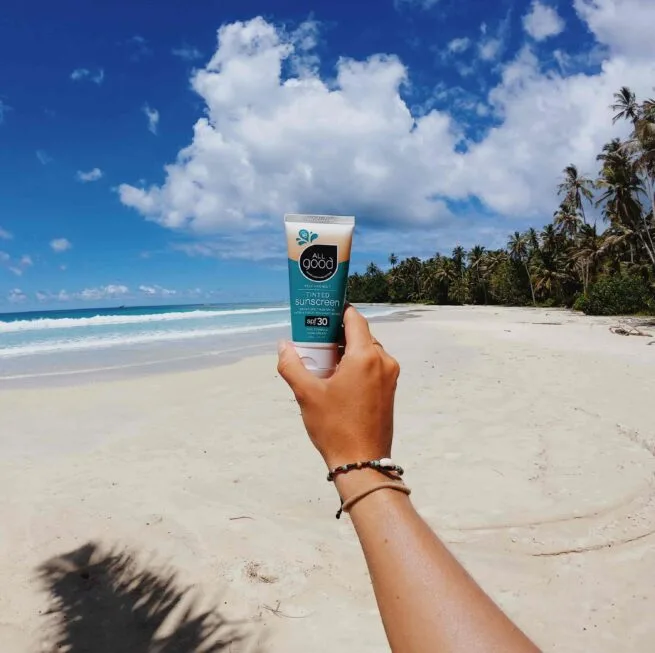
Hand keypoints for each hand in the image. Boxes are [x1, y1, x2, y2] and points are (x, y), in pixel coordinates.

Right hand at [277, 305, 399, 468]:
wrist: (362, 463)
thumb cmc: (335, 428)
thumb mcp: (306, 394)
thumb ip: (292, 365)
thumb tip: (283, 345)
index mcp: (366, 356)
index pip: (354, 319)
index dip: (336, 312)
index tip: (320, 314)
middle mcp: (384, 361)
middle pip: (360, 334)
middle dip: (337, 335)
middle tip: (314, 343)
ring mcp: (390, 376)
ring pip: (367, 351)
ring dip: (346, 352)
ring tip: (323, 364)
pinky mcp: (390, 390)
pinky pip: (373, 366)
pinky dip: (356, 365)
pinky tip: (337, 380)